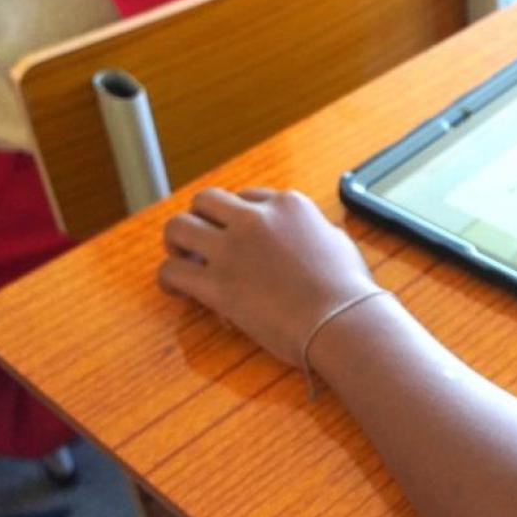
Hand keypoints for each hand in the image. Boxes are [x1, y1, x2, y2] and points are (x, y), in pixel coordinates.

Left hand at [159, 188, 380, 369]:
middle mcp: (256, 218)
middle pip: (205, 201)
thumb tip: (311, 235)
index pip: (248, 196)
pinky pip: (172, 271)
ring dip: (176, 242)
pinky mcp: (215, 283)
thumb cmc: (347, 289)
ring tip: (181, 258)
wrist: (341, 320)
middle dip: (200, 218)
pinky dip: (169, 279)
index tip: (235, 232)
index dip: (237, 216)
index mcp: (288, 205)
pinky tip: (178, 289)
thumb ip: (314, 230)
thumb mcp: (337, 242)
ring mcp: (232, 249)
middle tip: (199, 240)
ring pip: (178, 227)